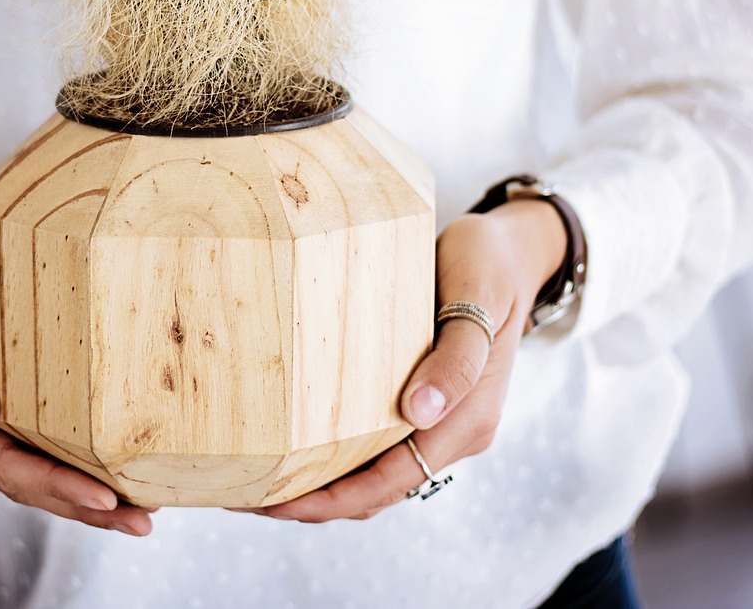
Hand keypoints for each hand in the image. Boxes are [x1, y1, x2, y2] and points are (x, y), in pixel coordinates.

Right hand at [0, 187, 153, 535]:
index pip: (1, 465)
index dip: (53, 485)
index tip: (103, 496)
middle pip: (25, 479)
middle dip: (83, 504)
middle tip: (141, 520)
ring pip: (37, 463)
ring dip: (85, 489)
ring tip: (140, 509)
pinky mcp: (6, 386)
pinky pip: (43, 432)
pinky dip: (77, 454)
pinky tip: (116, 463)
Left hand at [240, 199, 565, 521]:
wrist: (511, 251)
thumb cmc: (490, 266)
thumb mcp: (478, 298)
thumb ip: (457, 358)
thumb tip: (421, 412)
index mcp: (468, 420)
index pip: (390, 483)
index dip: (330, 500)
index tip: (275, 503)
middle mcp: (452, 430)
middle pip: (374, 490)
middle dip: (310, 502)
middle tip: (241, 494)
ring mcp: (437, 419)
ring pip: (371, 473)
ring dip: (317, 485)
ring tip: (255, 478)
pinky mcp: (421, 401)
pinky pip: (372, 444)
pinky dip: (331, 455)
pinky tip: (290, 443)